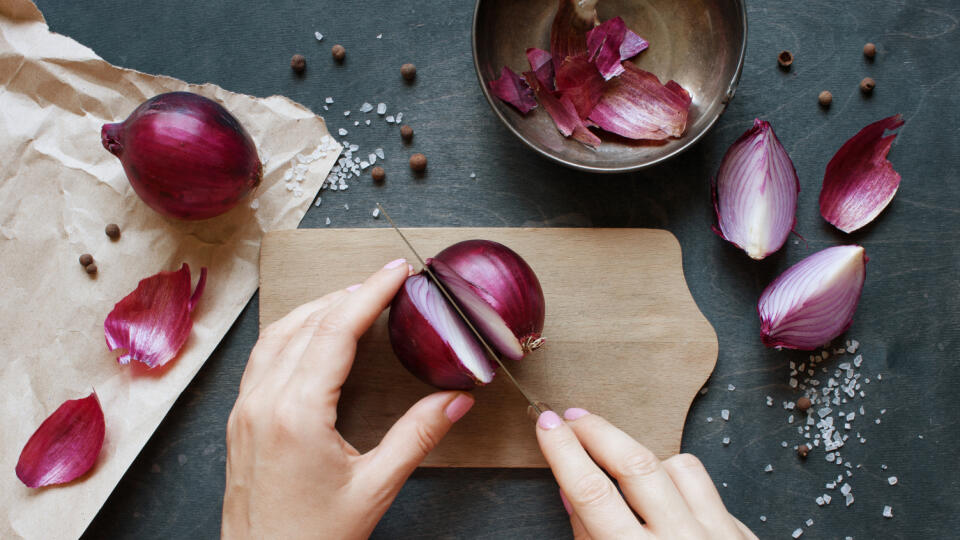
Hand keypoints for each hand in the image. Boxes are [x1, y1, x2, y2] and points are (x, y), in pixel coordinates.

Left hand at [222, 258, 475, 538]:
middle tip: (386, 281)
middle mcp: (264, 402)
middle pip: (308, 323)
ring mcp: (246, 409)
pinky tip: (311, 336)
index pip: (337, 330)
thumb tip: (455, 400)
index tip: (396, 272)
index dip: (371, 294)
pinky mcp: (240, 421)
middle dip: (349, 294)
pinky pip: (263, 357)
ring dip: (317, 309)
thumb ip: (418, 436)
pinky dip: (292, 332)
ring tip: (354, 299)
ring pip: (279, 334)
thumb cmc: (312, 539)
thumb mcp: (375, 487)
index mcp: (297, 413)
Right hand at [536, 408, 756, 539]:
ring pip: (677, 466)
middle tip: (572, 415)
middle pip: (636, 465)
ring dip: (641, 456)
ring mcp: (717, 536)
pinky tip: (661, 491)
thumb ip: (590, 539)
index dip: (565, 452)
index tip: (548, 424)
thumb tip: (570, 490)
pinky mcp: (741, 534)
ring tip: (616, 460)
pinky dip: (677, 478)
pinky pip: (703, 486)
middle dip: (598, 431)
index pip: (593, 495)